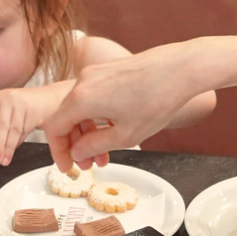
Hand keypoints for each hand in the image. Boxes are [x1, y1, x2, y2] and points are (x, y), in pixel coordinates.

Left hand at [0, 87, 50, 165]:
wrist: (45, 100)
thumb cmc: (21, 108)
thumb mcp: (4, 113)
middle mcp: (8, 98)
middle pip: (1, 126)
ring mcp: (21, 103)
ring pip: (13, 130)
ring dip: (8, 148)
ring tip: (5, 159)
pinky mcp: (32, 111)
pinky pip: (23, 130)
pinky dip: (18, 142)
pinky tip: (13, 150)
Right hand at [44, 46, 199, 168]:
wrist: (182, 69)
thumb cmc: (158, 98)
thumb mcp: (125, 135)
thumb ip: (94, 146)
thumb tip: (78, 152)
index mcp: (82, 98)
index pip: (54, 129)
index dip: (59, 152)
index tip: (68, 166)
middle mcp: (84, 82)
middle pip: (66, 118)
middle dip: (76, 145)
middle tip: (90, 164)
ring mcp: (96, 73)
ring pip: (80, 109)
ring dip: (88, 133)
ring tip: (105, 152)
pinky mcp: (108, 71)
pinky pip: (92, 98)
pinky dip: (97, 117)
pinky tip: (114, 129)